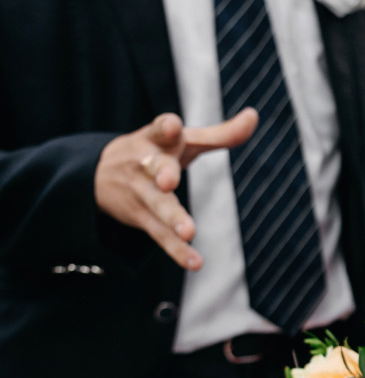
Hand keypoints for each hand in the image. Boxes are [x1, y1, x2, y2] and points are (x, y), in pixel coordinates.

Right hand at [94, 109, 258, 269]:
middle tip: (168, 182)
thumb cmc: (156, 151)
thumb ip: (221, 133)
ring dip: (172, 218)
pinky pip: (160, 235)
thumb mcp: (183, 141)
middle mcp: (146, 164)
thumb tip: (254, 115)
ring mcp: (142, 192)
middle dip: (163, 174)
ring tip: (188, 231)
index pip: (160, 129)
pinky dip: (177, 250)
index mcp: (157, 139)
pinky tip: (194, 262)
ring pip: (158, 206)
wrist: (97, 174)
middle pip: (156, 168)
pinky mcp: (141, 217)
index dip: (166, 127)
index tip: (172, 125)